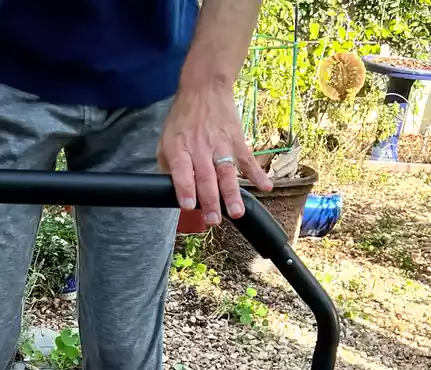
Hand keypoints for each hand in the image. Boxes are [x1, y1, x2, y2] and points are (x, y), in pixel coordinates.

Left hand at [158, 82, 270, 224]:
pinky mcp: (236, 141)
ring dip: (232, 194)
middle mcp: (200, 149)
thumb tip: (168, 188)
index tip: (188, 205)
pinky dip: (257, 173)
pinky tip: (265, 186)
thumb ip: (167, 165)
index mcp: (180, 149)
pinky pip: (247, 159)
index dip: (185, 188)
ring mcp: (220, 145)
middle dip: (210, 201)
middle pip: (206, 178)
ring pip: (227, 172)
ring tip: (236, 212)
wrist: (205, 88)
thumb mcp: (166, 139)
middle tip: (214, 220)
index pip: (182, 171)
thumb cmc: (183, 118)